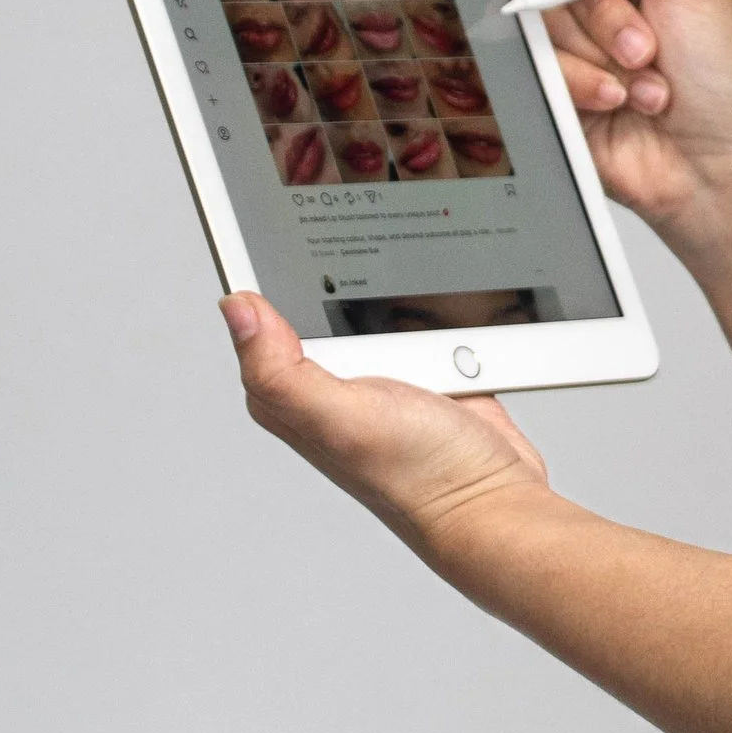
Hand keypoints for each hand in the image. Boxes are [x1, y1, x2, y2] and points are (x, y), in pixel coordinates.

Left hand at [222, 290, 552, 562]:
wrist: (496, 500)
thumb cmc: (418, 476)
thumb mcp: (338, 417)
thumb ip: (280, 369)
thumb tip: (235, 310)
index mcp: (289, 393)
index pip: (257, 319)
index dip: (257, 273)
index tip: (269, 232)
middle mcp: (330, 385)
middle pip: (319, 298)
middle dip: (340, 272)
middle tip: (361, 259)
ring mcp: (381, 374)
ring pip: (374, 305)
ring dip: (399, 295)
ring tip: (414, 314)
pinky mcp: (426, 369)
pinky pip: (423, 320)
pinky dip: (437, 313)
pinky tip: (445, 322)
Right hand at [533, 0, 731, 251]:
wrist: (710, 169)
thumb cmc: (725, 84)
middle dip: (606, 10)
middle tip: (646, 43)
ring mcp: (583, 35)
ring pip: (548, 14)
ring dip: (603, 54)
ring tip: (648, 81)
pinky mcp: (558, 78)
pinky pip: (539, 62)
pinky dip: (583, 84)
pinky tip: (620, 102)